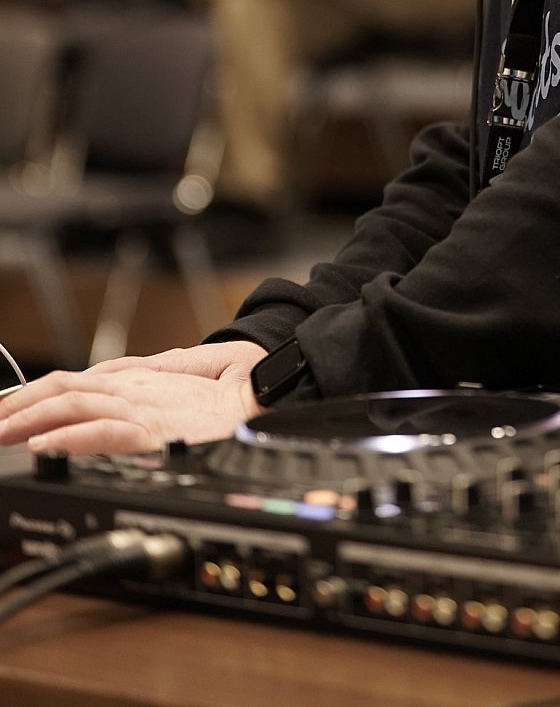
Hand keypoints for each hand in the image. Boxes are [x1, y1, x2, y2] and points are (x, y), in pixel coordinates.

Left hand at [0, 341, 267, 455]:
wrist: (266, 391)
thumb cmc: (229, 389)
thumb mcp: (177, 381)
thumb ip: (144, 383)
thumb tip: (109, 390)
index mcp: (136, 380)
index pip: (72, 381)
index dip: (34, 394)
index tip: (5, 411)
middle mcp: (133, 388)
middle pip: (63, 389)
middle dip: (20, 407)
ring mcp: (143, 406)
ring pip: (75, 405)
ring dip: (31, 420)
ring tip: (1, 434)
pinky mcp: (156, 428)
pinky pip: (105, 432)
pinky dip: (72, 437)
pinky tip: (46, 445)